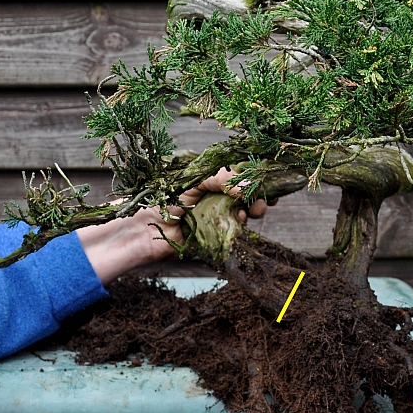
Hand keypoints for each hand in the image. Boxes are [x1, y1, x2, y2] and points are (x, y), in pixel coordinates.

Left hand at [77, 167, 272, 284]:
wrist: (143, 227)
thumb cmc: (164, 196)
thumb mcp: (195, 179)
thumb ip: (224, 179)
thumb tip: (249, 187)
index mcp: (211, 178)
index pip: (241, 176)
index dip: (256, 180)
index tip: (269, 184)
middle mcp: (216, 196)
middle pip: (247, 196)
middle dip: (257, 199)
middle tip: (261, 204)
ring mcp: (216, 216)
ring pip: (244, 214)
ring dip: (249, 214)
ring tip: (244, 214)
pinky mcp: (214, 236)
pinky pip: (233, 233)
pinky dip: (239, 229)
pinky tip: (237, 224)